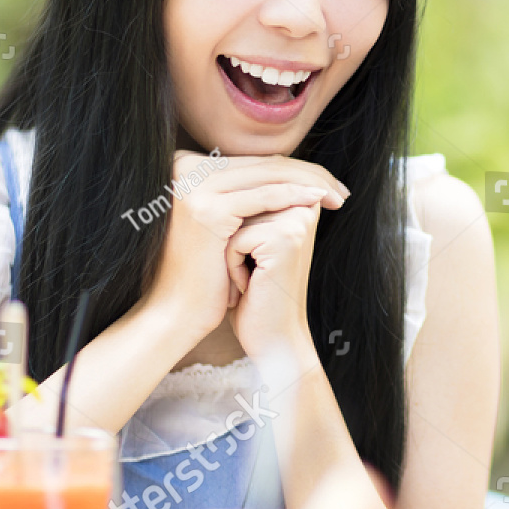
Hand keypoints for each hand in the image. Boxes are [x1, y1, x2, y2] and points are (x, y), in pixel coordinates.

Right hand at [140, 151, 346, 338]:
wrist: (177, 310)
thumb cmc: (206, 270)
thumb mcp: (224, 221)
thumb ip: (245, 190)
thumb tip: (292, 169)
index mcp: (183, 164)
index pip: (253, 161)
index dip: (295, 170)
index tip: (327, 184)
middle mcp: (182, 167)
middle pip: (261, 165)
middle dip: (308, 175)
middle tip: (340, 189)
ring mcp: (191, 185)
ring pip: (267, 175)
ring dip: (309, 184)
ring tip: (337, 196)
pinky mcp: (206, 208)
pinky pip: (262, 197)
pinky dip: (294, 196)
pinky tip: (318, 201)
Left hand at [226, 198, 322, 361]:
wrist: (272, 336)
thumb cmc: (255, 291)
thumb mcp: (251, 240)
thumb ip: (247, 204)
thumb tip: (205, 172)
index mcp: (299, 198)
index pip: (244, 193)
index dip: (234, 230)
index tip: (255, 261)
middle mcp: (303, 203)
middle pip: (238, 203)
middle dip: (232, 239)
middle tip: (254, 272)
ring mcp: (297, 220)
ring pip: (233, 219)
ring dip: (230, 252)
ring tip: (252, 277)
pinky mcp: (286, 237)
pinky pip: (234, 239)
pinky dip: (232, 266)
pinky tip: (252, 286)